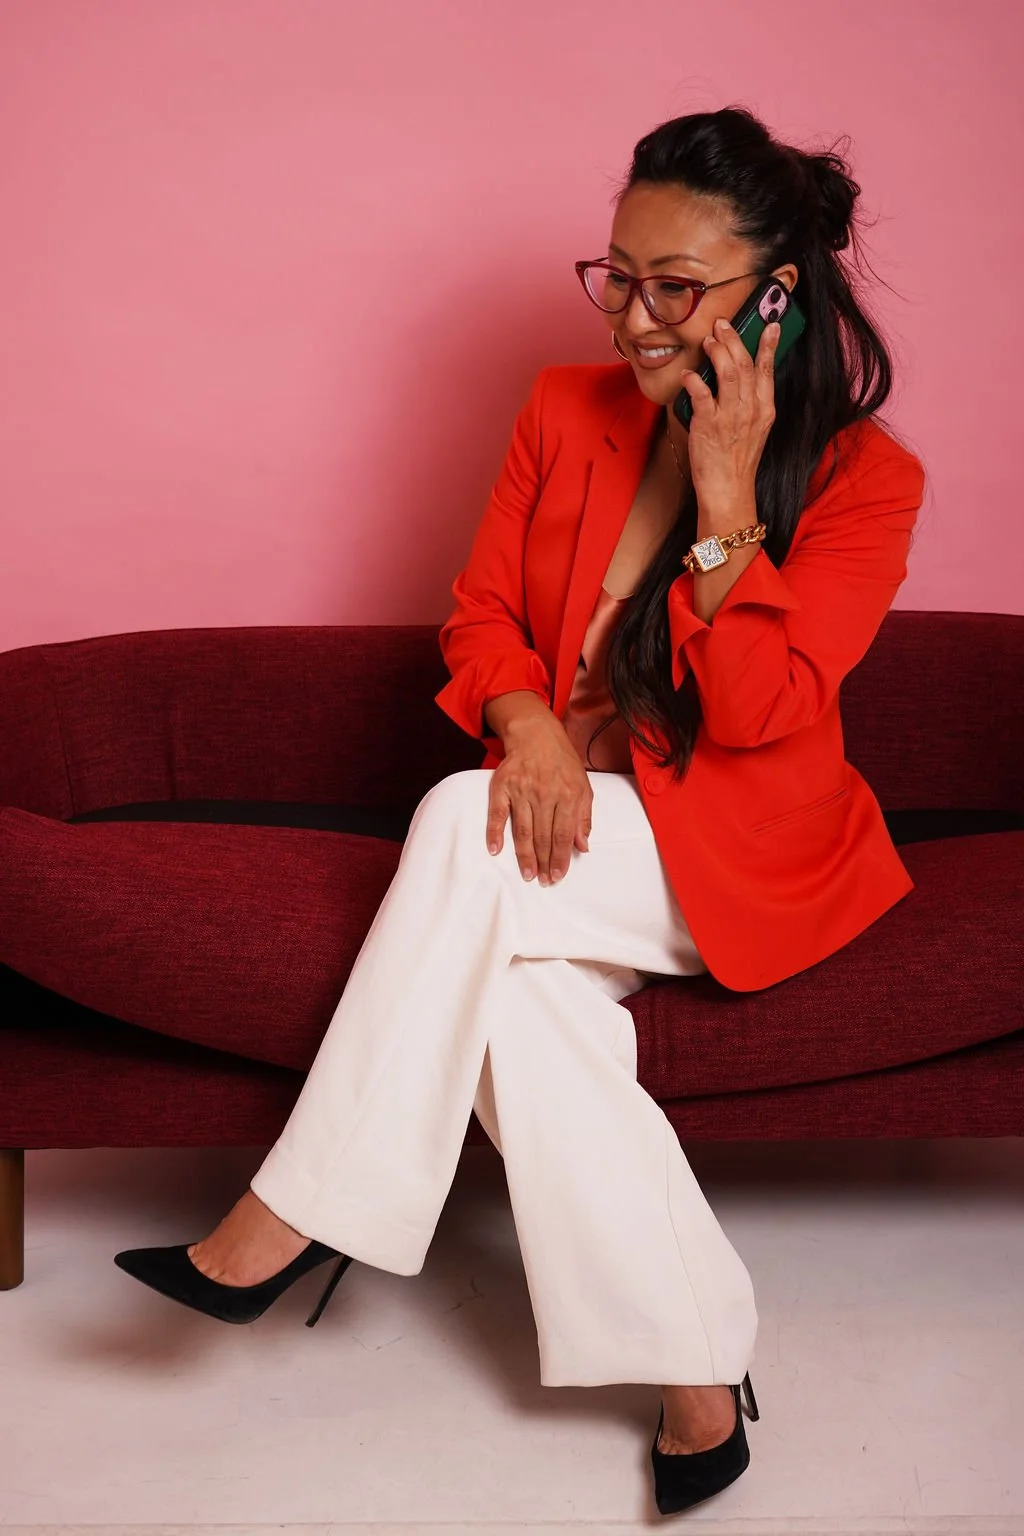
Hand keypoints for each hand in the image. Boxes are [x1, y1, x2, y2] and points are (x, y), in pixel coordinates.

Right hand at [485, 715, 592, 884]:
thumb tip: (582, 846)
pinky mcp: (502, 786)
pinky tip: (495, 850)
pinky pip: (497, 813)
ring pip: (523, 830)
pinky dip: (494, 832)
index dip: (560, 858)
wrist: (536, 734)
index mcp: (568, 794)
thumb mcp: (583, 786)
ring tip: (528, 874)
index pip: (564, 834)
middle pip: (544, 836)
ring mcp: (522, 789)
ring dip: (525, 855)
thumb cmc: (562, 763)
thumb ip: (584, 817)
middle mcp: (545, 793)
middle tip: (543, 881)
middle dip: (544, 862)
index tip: (558, 875)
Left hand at [676, 317, 779, 510]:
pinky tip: (689, 374)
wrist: (729, 491)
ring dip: (716, 351)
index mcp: (764, 409)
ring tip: (708, 340)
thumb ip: (751, 403)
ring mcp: (729, 416)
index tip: (769, 325)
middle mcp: (749, 409)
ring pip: (727, 372)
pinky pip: (701, 394)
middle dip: (733, 339)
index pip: (767, 370)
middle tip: (722, 325)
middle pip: (744, 364)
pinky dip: (694, 380)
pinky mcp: (708, 425)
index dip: (767, 345)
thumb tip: (740, 378)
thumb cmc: (737, 462)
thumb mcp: (755, 430)